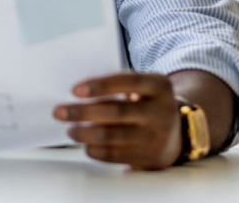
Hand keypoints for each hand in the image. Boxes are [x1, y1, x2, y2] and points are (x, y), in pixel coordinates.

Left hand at [55, 72, 182, 169]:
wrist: (179, 133)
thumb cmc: (147, 103)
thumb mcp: (143, 88)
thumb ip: (119, 85)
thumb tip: (78, 94)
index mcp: (159, 86)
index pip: (127, 81)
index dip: (100, 86)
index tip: (74, 90)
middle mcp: (161, 111)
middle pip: (116, 111)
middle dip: (83, 112)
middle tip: (59, 112)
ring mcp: (157, 136)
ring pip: (113, 136)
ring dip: (85, 133)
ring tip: (70, 130)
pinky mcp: (150, 157)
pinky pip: (117, 155)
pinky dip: (97, 150)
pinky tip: (86, 145)